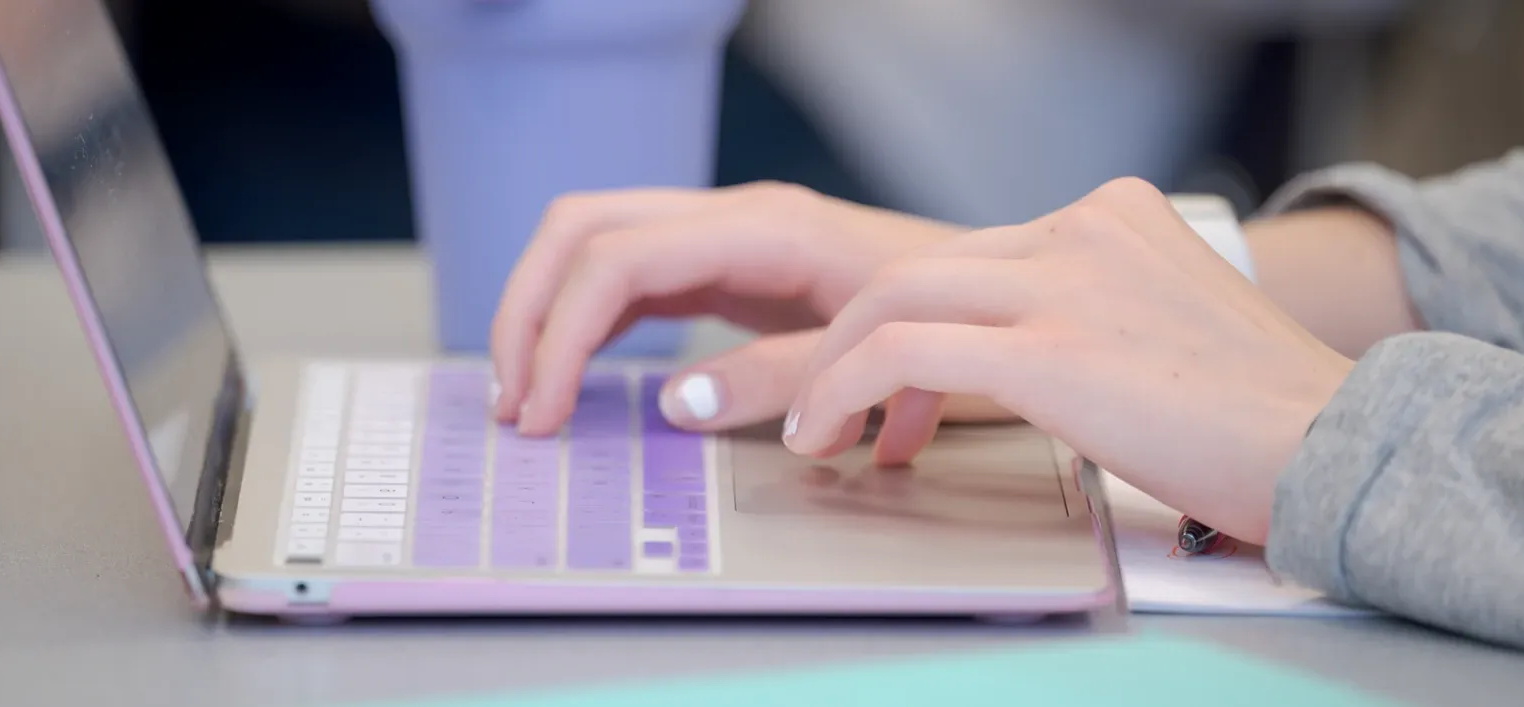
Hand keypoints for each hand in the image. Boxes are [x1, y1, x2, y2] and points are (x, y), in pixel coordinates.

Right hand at [489, 181, 975, 434]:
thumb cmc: (961, 326)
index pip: (617, 258)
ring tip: (525, 394)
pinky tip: (573, 373)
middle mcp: (735, 218)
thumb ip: (780, 378)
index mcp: (764, 228)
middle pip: (583, 228)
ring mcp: (728, 238)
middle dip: (528, 310)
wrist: (1010, 302)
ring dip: (546, 312)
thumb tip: (674, 402)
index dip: (559, 332)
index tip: (539, 411)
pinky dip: (586, 319)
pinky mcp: (731, 267)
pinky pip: (630, 274)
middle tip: (513, 403)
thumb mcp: (878, 363)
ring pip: (595, 243)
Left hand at [780, 178, 1355, 542]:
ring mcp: (1066, 281)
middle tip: (829, 411)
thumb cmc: (1262, 420)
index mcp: (1113, 215)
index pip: (972, 256)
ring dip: (833, 369)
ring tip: (816, 433)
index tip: (894, 392)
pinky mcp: (1048, 348)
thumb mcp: (1165, 327)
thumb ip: (1088, 315)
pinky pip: (904, 352)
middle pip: (917, 267)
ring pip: (893, 298)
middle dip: (853, 343)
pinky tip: (833, 435)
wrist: (1336, 449)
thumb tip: (1012, 359)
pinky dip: (847, 390)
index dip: (911, 324)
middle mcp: (1084, 228)